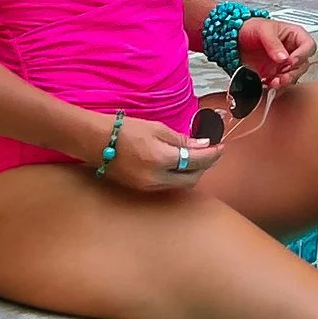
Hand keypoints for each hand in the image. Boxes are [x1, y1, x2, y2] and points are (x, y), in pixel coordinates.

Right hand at [100, 114, 221, 192]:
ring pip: (180, 184)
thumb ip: (182, 139)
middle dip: (205, 166)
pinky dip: (178, 176)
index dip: (212, 154)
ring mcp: (148, 187)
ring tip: (198, 158)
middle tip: (212, 153)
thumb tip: (204, 144)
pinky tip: (180, 165)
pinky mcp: (141, 189)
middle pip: (192, 178)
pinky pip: (167, 185)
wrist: (96, 141)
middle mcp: (156, 178)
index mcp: (162, 160)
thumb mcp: (157, 129)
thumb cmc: (126, 130)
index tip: (221, 146)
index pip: (197, 161)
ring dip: (192, 173)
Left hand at [239, 18, 316, 91]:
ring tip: (274, 83)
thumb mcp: (263, 30)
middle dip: (293, 72)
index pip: (308, 46)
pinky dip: (276, 88)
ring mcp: (284, 64)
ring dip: (285, 82)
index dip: (302, 55)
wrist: (234, 40)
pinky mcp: (274, 74)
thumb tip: (283, 58)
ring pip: (293, 76)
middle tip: (283, 76)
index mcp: (294, 36)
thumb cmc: (251, 27)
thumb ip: (273, 43)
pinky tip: (269, 86)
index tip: (291, 61)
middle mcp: (292, 51)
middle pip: (303, 64)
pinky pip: (281, 84)